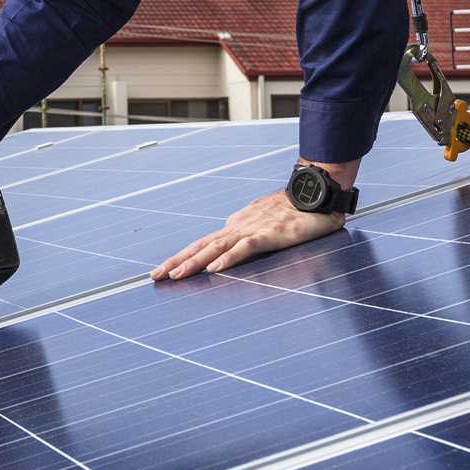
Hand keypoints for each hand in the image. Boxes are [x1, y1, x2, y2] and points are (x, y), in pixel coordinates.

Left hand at [151, 189, 344, 280]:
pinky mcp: (269, 234)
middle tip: (155, 276)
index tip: (165, 270)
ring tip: (175, 275)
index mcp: (237, 226)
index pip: (204, 244)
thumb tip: (229, 238)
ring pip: (216, 247)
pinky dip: (228, 258)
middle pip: (201, 245)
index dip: (183, 257)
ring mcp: (252, 229)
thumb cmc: (293, 210)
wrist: (314, 193)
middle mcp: (238, 227)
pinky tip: (215, 268)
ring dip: (194, 261)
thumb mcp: (265, 225)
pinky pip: (245, 247)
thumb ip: (246, 234)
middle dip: (177, 261)